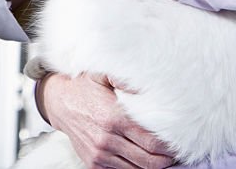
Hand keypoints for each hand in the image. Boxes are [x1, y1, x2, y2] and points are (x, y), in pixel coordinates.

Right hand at [39, 72, 175, 168]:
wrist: (58, 102)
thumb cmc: (84, 88)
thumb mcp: (103, 75)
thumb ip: (125, 79)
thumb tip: (148, 84)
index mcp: (114, 118)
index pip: (153, 143)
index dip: (170, 147)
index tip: (177, 143)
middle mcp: (107, 139)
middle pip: (150, 161)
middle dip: (166, 160)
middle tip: (173, 153)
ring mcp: (99, 153)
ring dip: (151, 166)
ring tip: (158, 156)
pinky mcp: (93, 162)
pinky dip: (134, 168)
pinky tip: (138, 157)